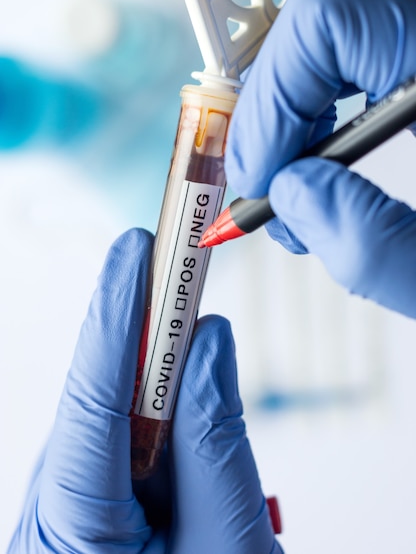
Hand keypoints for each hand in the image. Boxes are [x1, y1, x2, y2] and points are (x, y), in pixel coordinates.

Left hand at [7, 228, 279, 553]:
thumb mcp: (229, 545)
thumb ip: (215, 438)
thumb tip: (205, 343)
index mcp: (68, 536)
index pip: (92, 399)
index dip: (118, 314)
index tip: (140, 250)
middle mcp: (47, 522)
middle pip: (94, 400)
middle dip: (137, 332)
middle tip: (174, 268)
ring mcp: (59, 521)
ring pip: (104, 421)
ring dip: (149, 375)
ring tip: (188, 329)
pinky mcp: (80, 519)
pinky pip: (111, 449)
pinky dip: (148, 416)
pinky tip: (176, 397)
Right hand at [225, 0, 415, 316]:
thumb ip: (377, 246)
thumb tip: (295, 196)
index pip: (328, 24)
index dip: (274, 100)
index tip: (264, 174)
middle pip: (319, 31)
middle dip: (273, 118)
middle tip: (270, 191)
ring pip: (330, 49)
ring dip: (292, 122)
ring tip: (296, 192)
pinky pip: (353, 68)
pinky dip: (319, 119)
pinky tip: (322, 169)